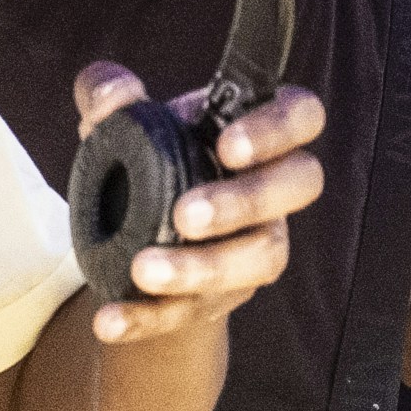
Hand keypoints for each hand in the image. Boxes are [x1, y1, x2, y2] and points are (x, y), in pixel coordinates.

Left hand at [76, 69, 328, 342]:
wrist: (136, 229)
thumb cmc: (147, 157)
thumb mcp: (120, 121)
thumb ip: (108, 92)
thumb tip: (113, 97)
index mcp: (257, 132)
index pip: (301, 114)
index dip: (277, 129)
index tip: (228, 146)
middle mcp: (273, 188)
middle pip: (299, 185)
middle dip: (246, 201)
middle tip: (185, 215)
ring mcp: (256, 245)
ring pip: (261, 258)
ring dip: (204, 268)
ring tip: (144, 269)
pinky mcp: (225, 295)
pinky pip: (197, 311)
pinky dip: (150, 317)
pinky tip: (110, 318)